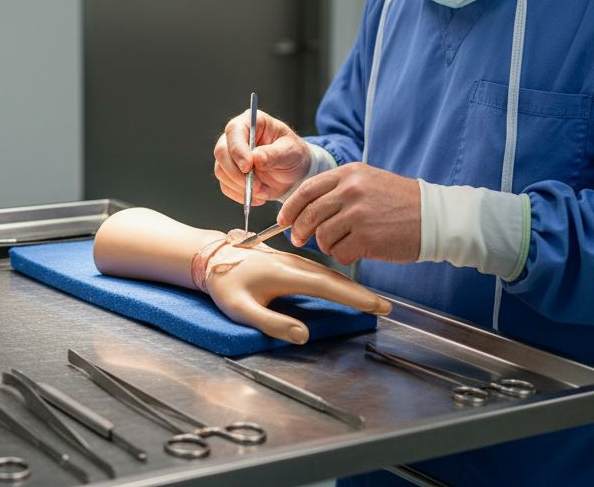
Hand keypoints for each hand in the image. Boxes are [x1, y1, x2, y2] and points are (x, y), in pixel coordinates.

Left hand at [205, 235, 391, 343]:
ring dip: (351, 286)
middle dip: (361, 293)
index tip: (375, 305)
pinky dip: (337, 279)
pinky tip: (344, 287)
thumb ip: (272, 323)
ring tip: (371, 300)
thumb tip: (302, 335)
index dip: (354, 297)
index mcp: (285, 274)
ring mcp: (292, 260)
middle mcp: (293, 264)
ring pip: (328, 273)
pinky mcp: (289, 261)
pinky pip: (320, 270)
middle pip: (334, 279)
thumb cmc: (223, 284)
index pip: (328, 287)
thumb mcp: (242, 310)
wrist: (209, 257)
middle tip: (384, 306)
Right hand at [213, 110, 309, 205]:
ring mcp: (230, 155)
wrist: (293, 172)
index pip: (235, 131)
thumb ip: (274, 154)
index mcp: (251, 122)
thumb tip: (256, 158)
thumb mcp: (291, 152)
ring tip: (263, 190)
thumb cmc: (293, 154)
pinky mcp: (229, 173)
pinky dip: (240, 195)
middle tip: (256, 185)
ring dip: (240, 186)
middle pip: (221, 152)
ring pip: (221, 171)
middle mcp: (236, 137)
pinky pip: (226, 186)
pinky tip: (258, 196)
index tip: (247, 167)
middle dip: (236, 172)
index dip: (238, 149)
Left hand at [278, 162, 420, 265]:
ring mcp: (358, 214)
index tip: (283, 221)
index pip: (306, 190)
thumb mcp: (368, 181)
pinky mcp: (366, 238)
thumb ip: (338, 189)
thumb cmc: (400, 202)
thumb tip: (304, 208)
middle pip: (308, 215)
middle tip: (300, 238)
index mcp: (349, 173)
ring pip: (322, 236)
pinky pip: (339, 252)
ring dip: (327, 244)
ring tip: (343, 242)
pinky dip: (344, 255)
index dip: (290, 208)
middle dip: (300, 230)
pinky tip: (358, 249)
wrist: (434, 216)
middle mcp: (351, 191)